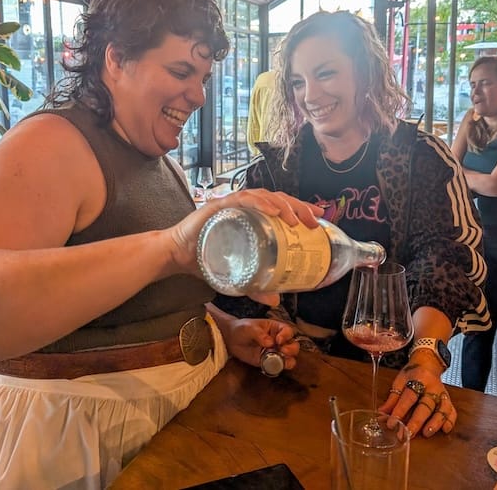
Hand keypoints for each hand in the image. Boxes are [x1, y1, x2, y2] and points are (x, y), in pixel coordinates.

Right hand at [167, 188, 323, 274]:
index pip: (282, 207)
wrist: (177, 256)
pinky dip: (260, 203)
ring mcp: (232, 204)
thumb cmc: (206, 259)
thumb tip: (275, 300)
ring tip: (296, 218)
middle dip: (299, 207)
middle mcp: (245, 207)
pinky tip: (273, 210)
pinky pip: (243, 199)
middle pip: (278, 199)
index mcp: (252, 218)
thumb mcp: (236, 276)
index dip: (302, 209)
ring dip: (283, 205)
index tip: (320, 217)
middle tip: (314, 221)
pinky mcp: (219, 205)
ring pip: (264, 196)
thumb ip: (255, 286)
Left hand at [221, 318, 299, 369]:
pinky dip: (280, 367)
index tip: (278, 340)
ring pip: (290, 357)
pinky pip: (279, 366)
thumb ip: (259, 334)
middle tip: (282, 350)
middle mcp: (279, 340)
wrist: (231, 339)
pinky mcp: (269, 361)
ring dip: (288, 359)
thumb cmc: (242, 328)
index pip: (288, 330)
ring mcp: (275, 351)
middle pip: (293, 345)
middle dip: (291, 349)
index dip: (286, 335)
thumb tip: (269, 343)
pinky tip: (274, 366)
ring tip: (280, 359)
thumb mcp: (249, 328)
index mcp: (276, 328)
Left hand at [379, 354, 454, 438]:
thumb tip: (381, 413)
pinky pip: (452, 412)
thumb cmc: (412, 374)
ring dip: (435, 422)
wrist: (428, 364)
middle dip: (416, 421)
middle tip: (407, 433)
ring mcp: (442, 394)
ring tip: (426, 433)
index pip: (409, 397)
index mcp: (418, 379)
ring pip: (442, 409)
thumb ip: (392, 399)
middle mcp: (432, 387)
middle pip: (426, 406)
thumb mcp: (400, 381)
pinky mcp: (449, 400)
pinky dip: (450, 421)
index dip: (400, 411)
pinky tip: (445, 430)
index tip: (391, 423)